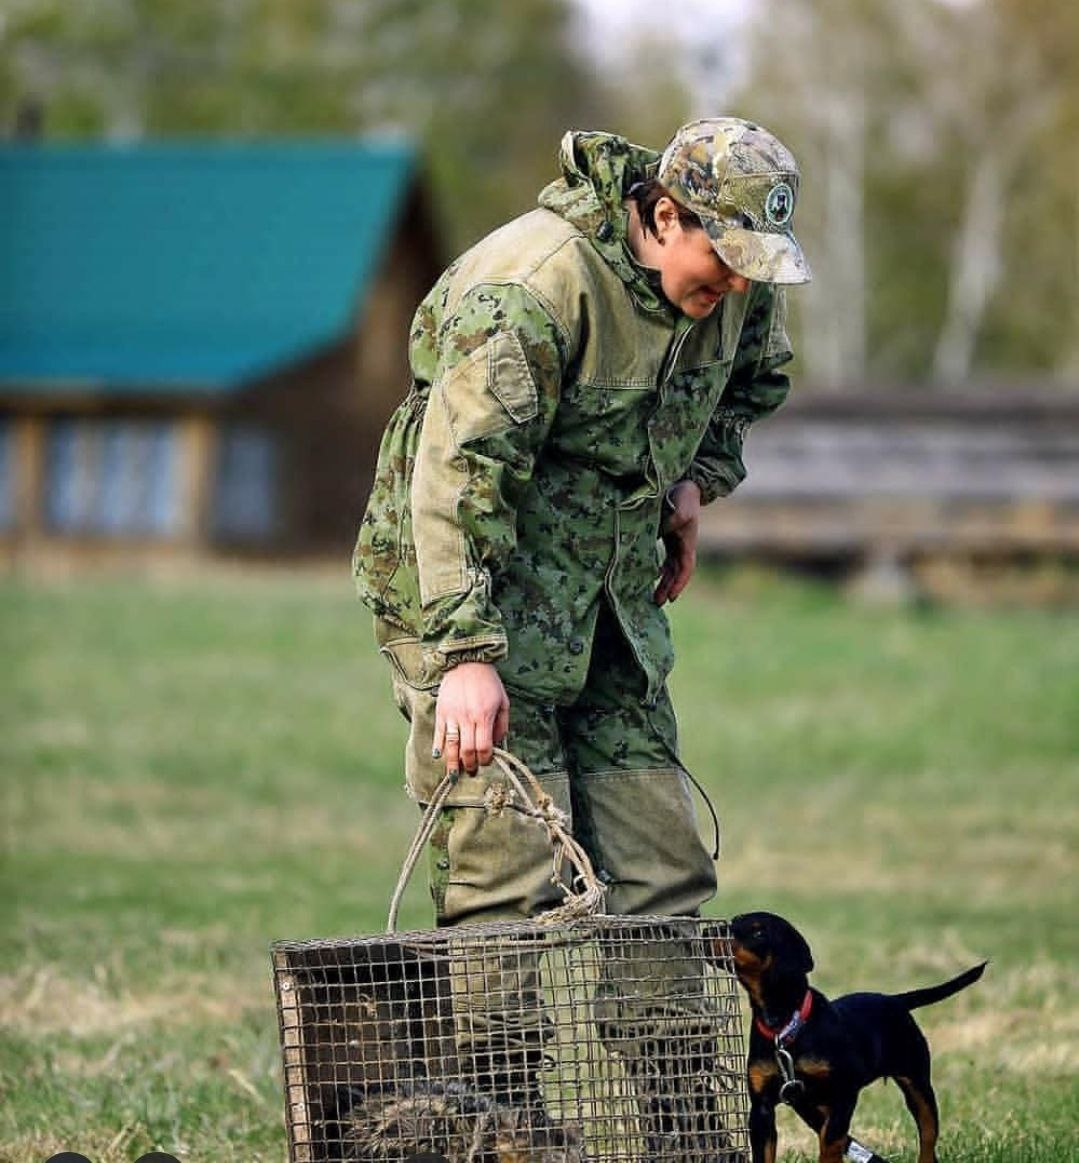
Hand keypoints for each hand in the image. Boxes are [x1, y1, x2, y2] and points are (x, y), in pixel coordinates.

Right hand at [433, 662, 509, 776]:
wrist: (468, 662)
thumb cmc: (488, 682)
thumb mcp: (503, 702)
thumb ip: (502, 725)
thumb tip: (498, 745)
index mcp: (484, 716)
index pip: (483, 746)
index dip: (485, 759)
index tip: (485, 762)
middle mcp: (467, 718)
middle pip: (467, 750)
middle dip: (469, 764)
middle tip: (471, 771)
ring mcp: (452, 715)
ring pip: (451, 745)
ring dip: (452, 763)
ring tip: (454, 774)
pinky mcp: (441, 712)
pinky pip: (439, 734)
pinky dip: (439, 747)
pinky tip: (440, 757)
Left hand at [654, 480, 700, 605]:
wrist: (683, 484)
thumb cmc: (683, 497)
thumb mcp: (680, 509)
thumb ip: (671, 523)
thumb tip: (658, 535)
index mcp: (688, 542)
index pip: (686, 568)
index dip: (679, 583)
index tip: (671, 597)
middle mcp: (682, 545)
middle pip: (676, 572)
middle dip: (668, 588)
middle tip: (657, 603)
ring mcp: (674, 542)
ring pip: (669, 568)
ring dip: (662, 582)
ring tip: (652, 597)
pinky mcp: (664, 536)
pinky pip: (661, 557)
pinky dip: (655, 569)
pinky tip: (645, 576)